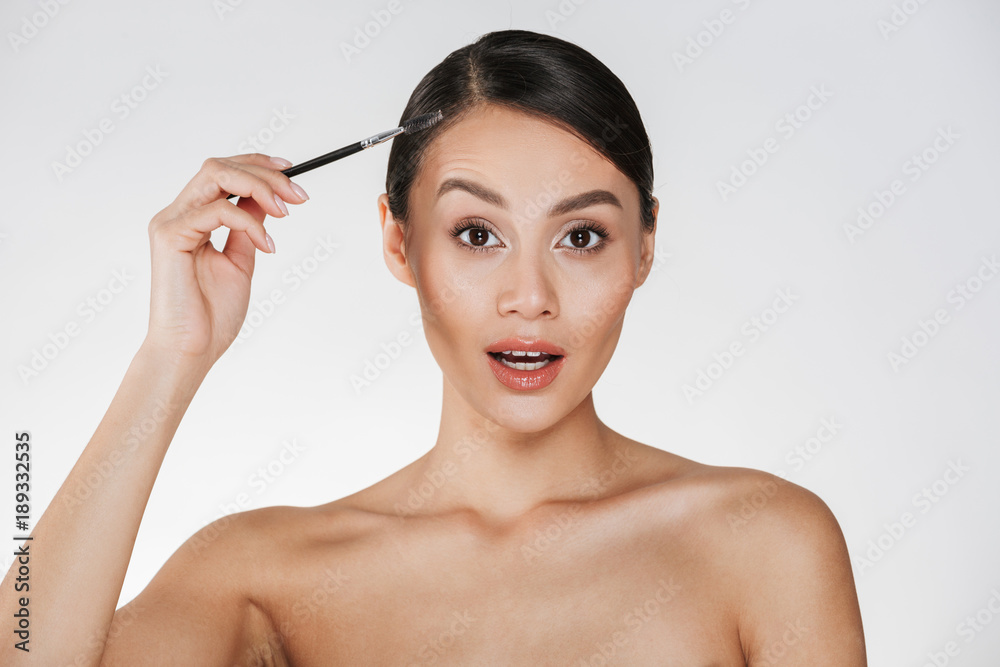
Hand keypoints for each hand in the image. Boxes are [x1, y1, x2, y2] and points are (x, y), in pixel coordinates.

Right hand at [142, 153, 308, 369]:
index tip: (291, 172)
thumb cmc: (211, 315)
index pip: (222, 173)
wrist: (191, 350)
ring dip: (259, 187)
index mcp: (192, 219)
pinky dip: (249, 222)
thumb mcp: (241, 260)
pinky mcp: (170, 236)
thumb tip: (267, 200)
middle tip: (298, 195)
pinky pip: (217, 210)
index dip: (256, 165)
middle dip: (265, 174)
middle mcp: (177, 214)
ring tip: (286, 212)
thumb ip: (249, 227)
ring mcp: (170, 222)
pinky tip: (267, 246)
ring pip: (216, 176)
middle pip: (220, 167)